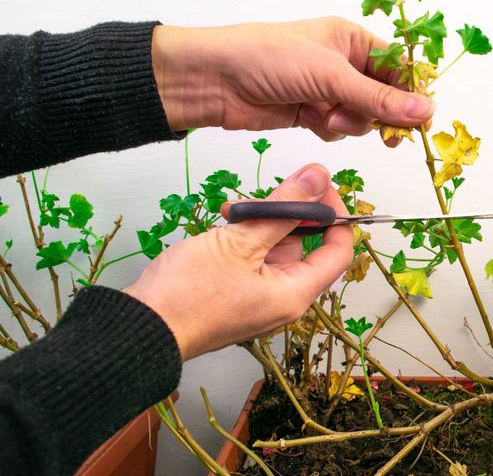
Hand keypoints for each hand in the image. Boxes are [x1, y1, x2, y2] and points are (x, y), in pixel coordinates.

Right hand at [124, 164, 351, 359]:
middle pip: (305, 244)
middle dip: (287, 212)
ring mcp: (259, 295)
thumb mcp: (240, 241)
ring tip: (232, 211)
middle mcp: (283, 298)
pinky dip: (244, 236)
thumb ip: (284, 207)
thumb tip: (319, 177)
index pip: (338, 250)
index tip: (319, 186)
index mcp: (295, 294)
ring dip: (260, 220)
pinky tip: (225, 222)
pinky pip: (254, 256)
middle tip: (262, 195)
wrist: (140, 328)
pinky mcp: (237, 291)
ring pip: (275, 245)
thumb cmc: (187, 294)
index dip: (335, 214)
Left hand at [151, 17, 434, 146]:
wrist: (215, 80)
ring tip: (324, 114)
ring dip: (349, 121)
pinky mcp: (312, 113)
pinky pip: (339, 128)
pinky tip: (310, 119)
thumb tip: (425, 110)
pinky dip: (329, 128)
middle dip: (379, 113)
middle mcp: (344, 63)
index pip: (398, 67)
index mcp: (352, 39)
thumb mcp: (330, 75)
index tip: (420, 119)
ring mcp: (328, 90)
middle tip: (386, 134)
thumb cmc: (268, 58)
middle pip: (385, 96)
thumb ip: (379, 98)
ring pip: (362, 117)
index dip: (411, 93)